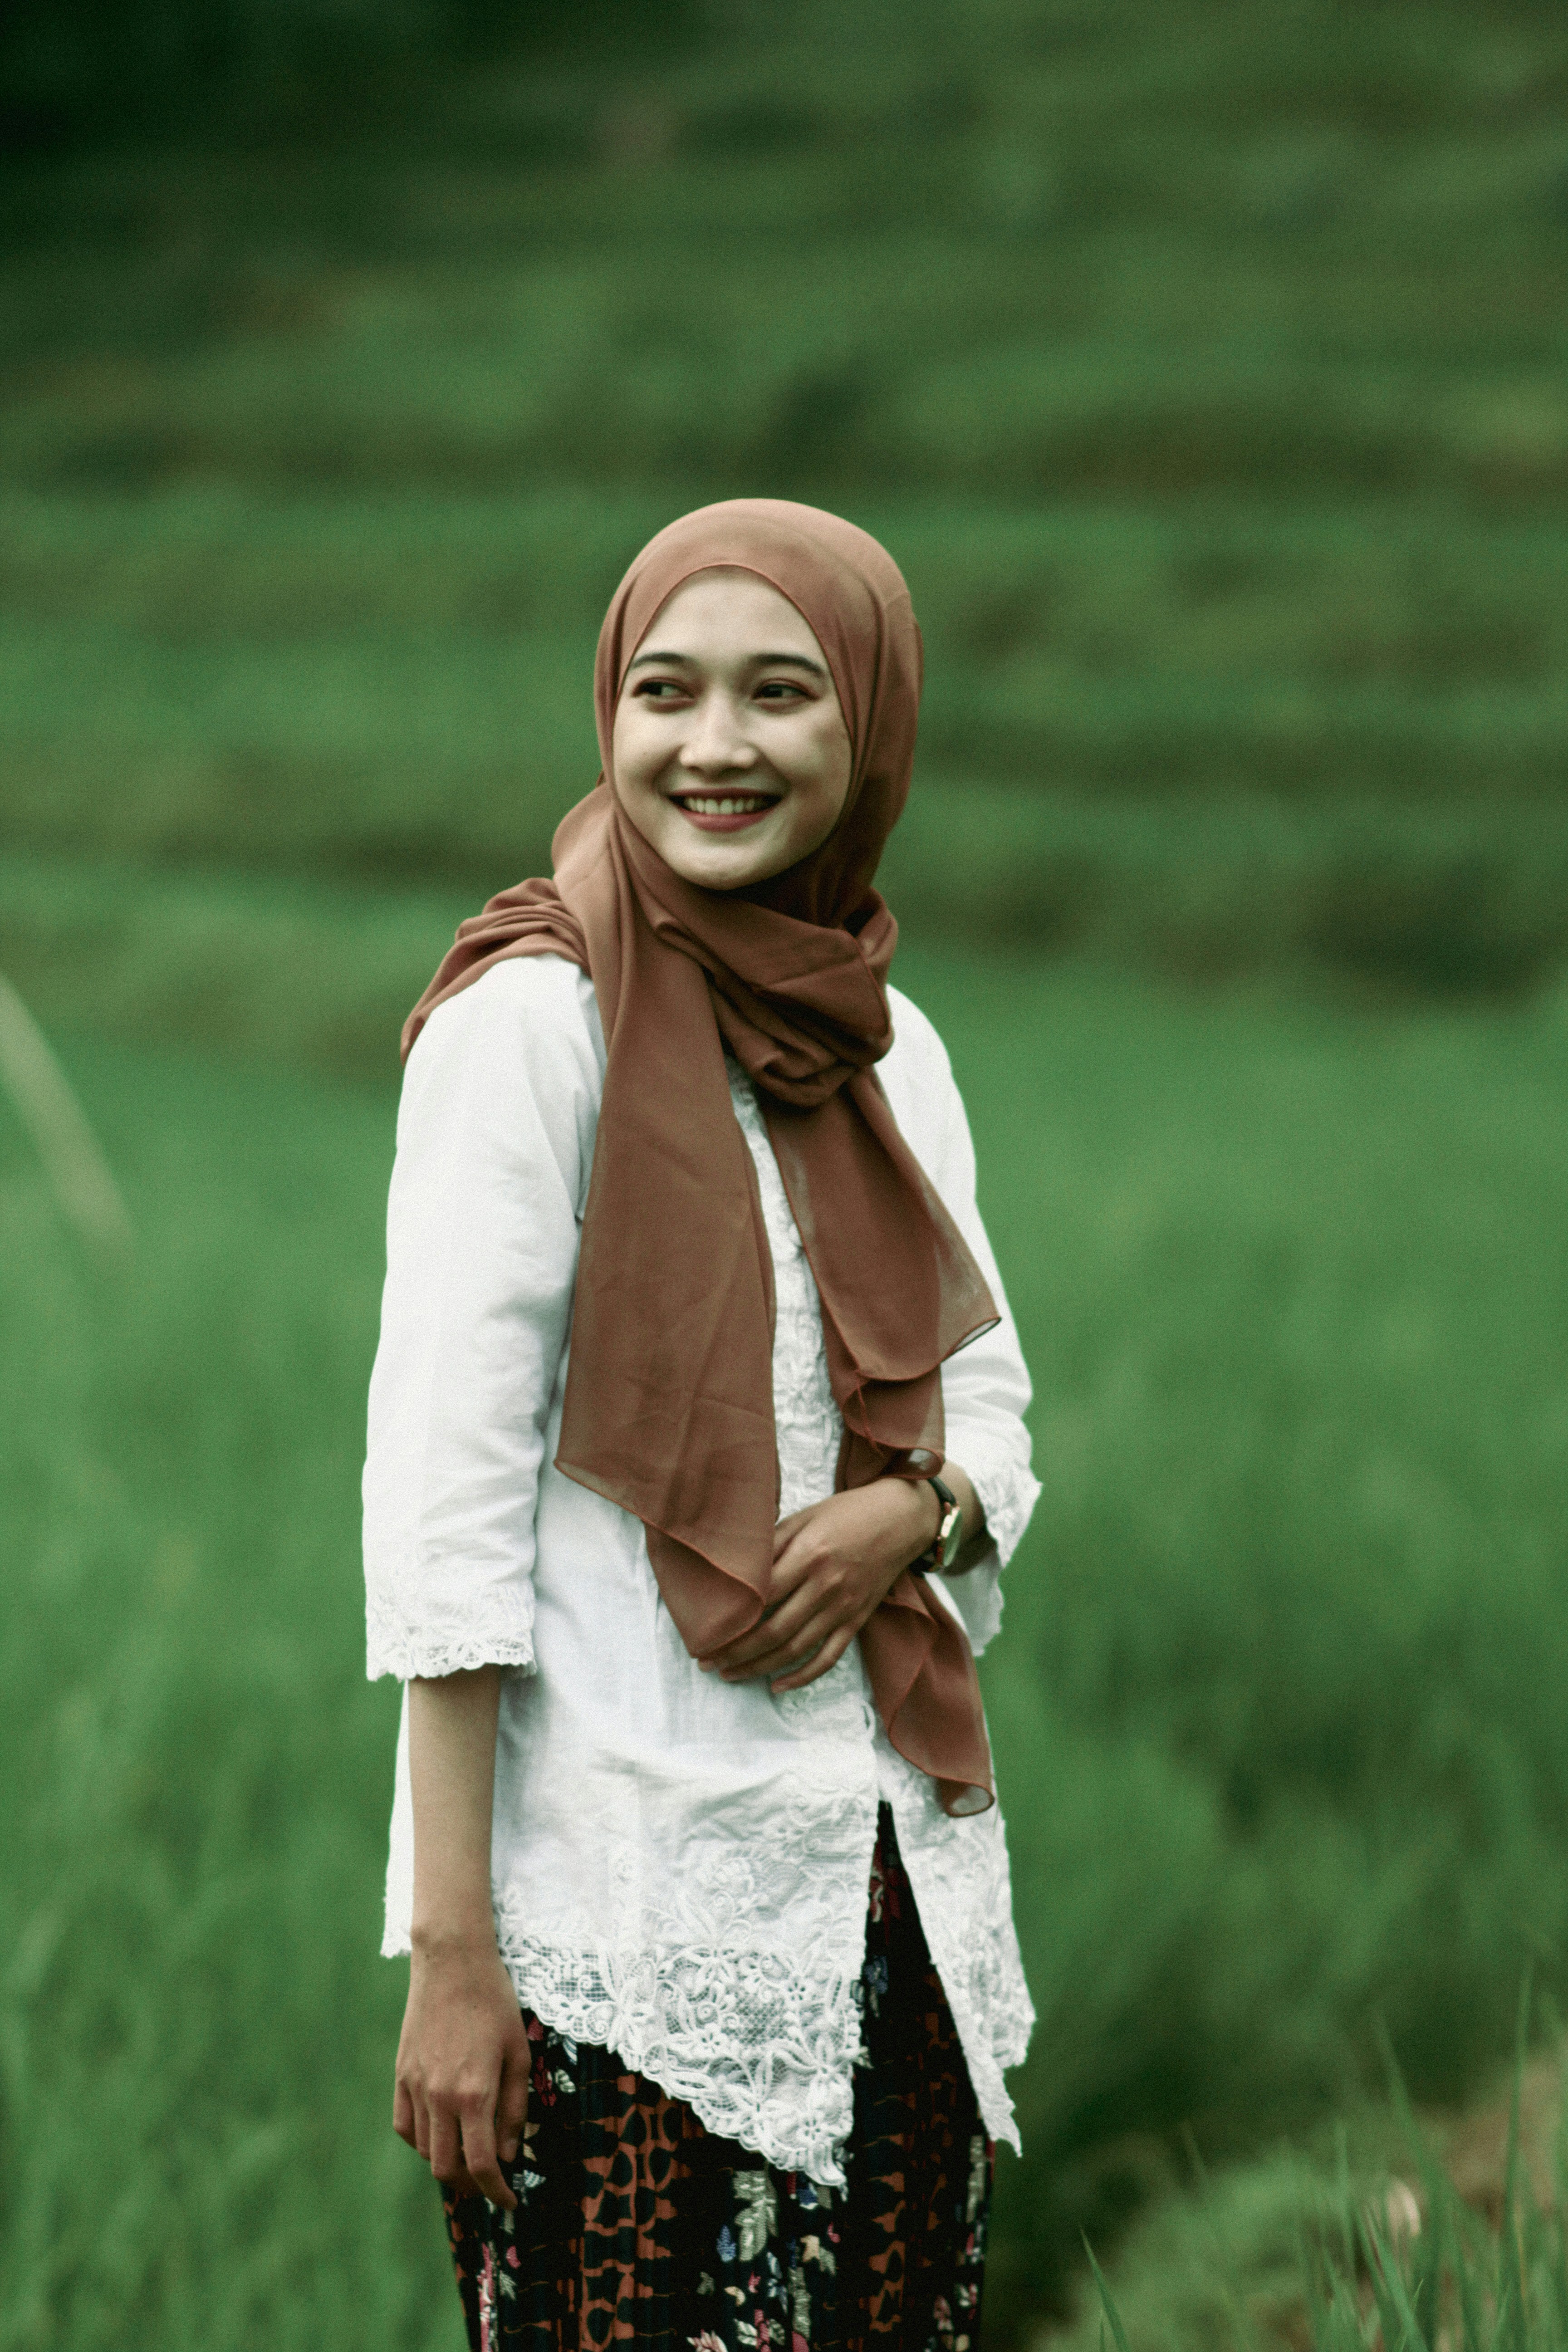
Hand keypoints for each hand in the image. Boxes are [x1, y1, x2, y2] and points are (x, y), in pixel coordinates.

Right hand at [393, 1933, 531, 2207]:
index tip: (509, 2201)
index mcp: (474, 2094)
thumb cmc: (494, 2003)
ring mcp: (415, 2086)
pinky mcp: (401, 2074)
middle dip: (471, 2186)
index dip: (497, 2191)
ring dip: (448, 2163)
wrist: (453, 1962)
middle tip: (490, 2183)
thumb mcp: (519, 2054)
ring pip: (426, 2150)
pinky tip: (440, 2134)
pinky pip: (405, 2126)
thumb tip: (511, 2153)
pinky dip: (421, 2141)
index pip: (481, 2165)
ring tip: (469, 2157)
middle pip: (447, 2168)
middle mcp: (439, 2097)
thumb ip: (515, 2108)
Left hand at [699, 1477, 938, 1692]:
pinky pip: (828, 1656)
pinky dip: (803, 1676)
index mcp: (808, 1555)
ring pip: (795, 1649)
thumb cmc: (846, 1513)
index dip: (729, 1619)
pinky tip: (778, 1686)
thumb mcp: (804, 1517)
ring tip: (730, 1674)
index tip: (703, 1631)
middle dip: (735, 1652)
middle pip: (773, 1631)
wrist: (901, 1519)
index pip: (760, 1597)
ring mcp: (842, 1607)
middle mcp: (825, 1586)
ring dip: (759, 1667)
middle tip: (706, 1662)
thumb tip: (734, 1569)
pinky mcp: (856, 1620)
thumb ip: (770, 1543)